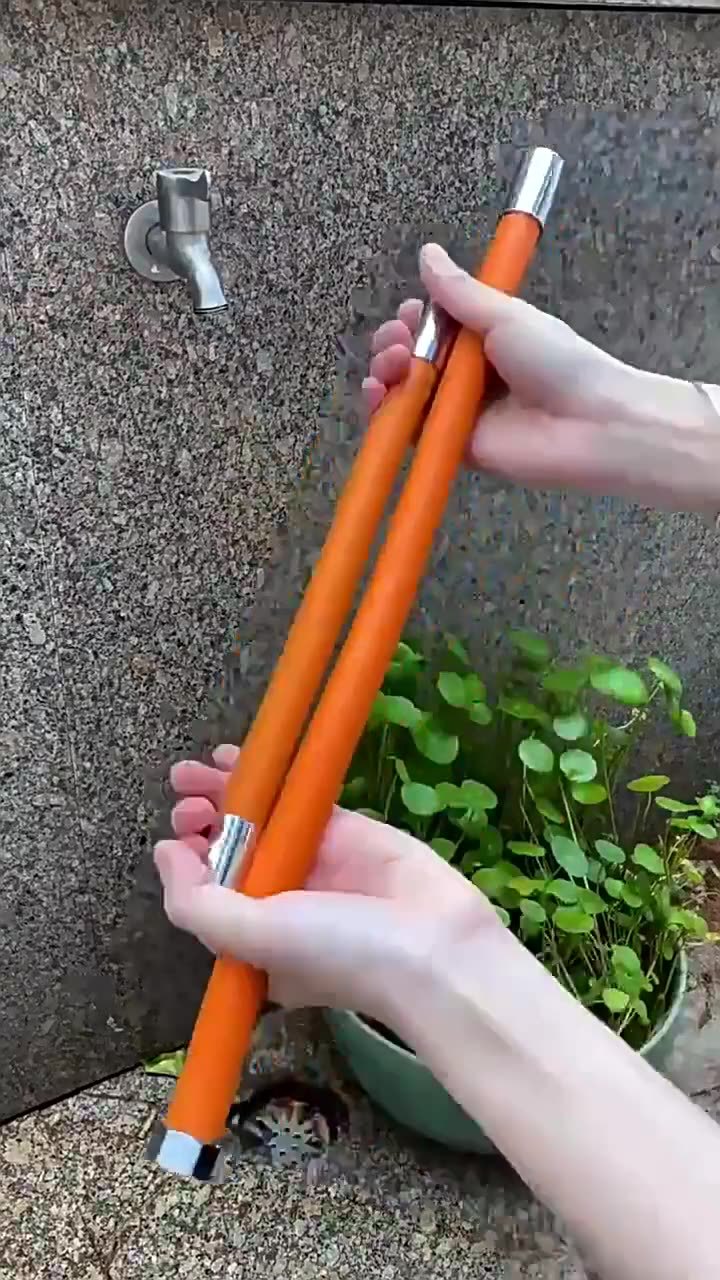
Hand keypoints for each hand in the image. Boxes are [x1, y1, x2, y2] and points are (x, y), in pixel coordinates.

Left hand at [155, 746, 496, 1022]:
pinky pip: (295, 796)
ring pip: (255, 819)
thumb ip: (197, 903)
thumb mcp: (254, 940)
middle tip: (189, 803)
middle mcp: (277, 901)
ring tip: (192, 772)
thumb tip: (163, 854)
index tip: (178, 838)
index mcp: (253, 939)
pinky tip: (237, 757)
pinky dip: (267, 777)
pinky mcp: (342, 829)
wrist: (434, 944)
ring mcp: (310, 862)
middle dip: (199, 823)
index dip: (187, 862)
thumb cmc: (340, 952)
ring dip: (222, 794)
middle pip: (226, 851)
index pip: (205, 894)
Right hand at [366, 243, 719, 511]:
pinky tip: (380, 396)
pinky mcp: (457, 447)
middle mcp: (470, 376)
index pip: (435, 327)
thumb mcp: (506, 316)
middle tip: (398, 343)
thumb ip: (460, 292)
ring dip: (388, 375)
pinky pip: (414, 432)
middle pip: (416, 360)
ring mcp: (462, 413)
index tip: (409, 314)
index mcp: (486, 339)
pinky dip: (390, 416)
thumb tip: (428, 253)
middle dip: (396, 346)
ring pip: (409, 394)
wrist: (591, 423)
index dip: (415, 321)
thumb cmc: (559, 362)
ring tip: (390, 366)